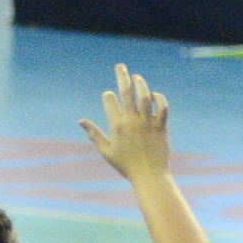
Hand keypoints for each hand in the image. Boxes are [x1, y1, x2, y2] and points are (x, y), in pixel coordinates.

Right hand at [81, 64, 172, 182]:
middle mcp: (132, 122)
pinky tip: (155, 95)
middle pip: (126, 92)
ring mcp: (148, 124)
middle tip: (120, 66)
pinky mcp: (161, 128)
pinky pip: (162, 108)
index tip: (109, 95)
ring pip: (145, 97)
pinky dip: (159, 99)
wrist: (150, 177)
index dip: (108, 96)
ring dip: (141, 84)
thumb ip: (94, 134)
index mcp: (117, 126)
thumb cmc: (127, 166)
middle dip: (122, 76)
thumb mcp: (106, 151)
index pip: (110, 101)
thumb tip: (81, 121)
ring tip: (137, 77)